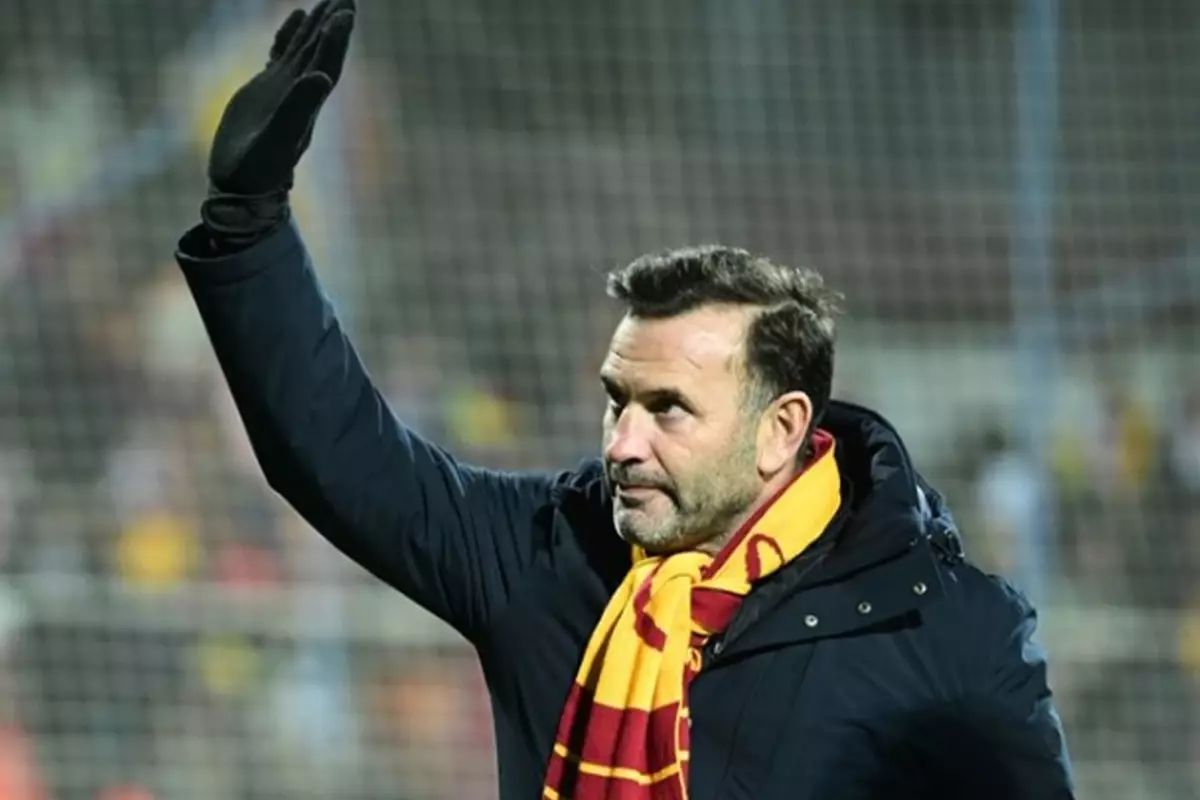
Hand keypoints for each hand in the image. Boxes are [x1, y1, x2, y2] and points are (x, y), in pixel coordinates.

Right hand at [207, 0, 355, 195]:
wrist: (243, 186)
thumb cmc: (259, 169)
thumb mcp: (278, 139)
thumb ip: (298, 108)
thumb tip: (322, 78)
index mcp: (307, 102)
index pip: (327, 62)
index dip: (336, 38)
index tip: (346, 11)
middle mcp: (301, 92)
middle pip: (322, 49)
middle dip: (335, 21)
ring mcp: (284, 89)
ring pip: (306, 48)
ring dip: (319, 23)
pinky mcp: (266, 90)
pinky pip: (282, 54)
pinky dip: (289, 35)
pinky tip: (296, 16)